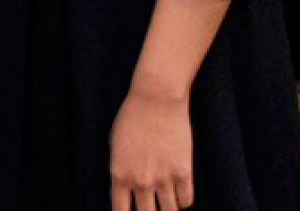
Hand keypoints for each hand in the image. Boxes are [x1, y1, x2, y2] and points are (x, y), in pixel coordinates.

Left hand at [109, 84, 194, 209]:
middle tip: (150, 208)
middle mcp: (141, 180)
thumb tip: (125, 188)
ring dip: (166, 209)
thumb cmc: (131, 118)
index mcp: (119, 174)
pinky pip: (185, 200)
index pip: (120, 210)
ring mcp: (164, 178)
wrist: (156, 100)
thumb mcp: (114, 145)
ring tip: (164, 205)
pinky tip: (177, 196)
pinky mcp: (184, 172)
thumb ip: (120, 170)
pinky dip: (181, 202)